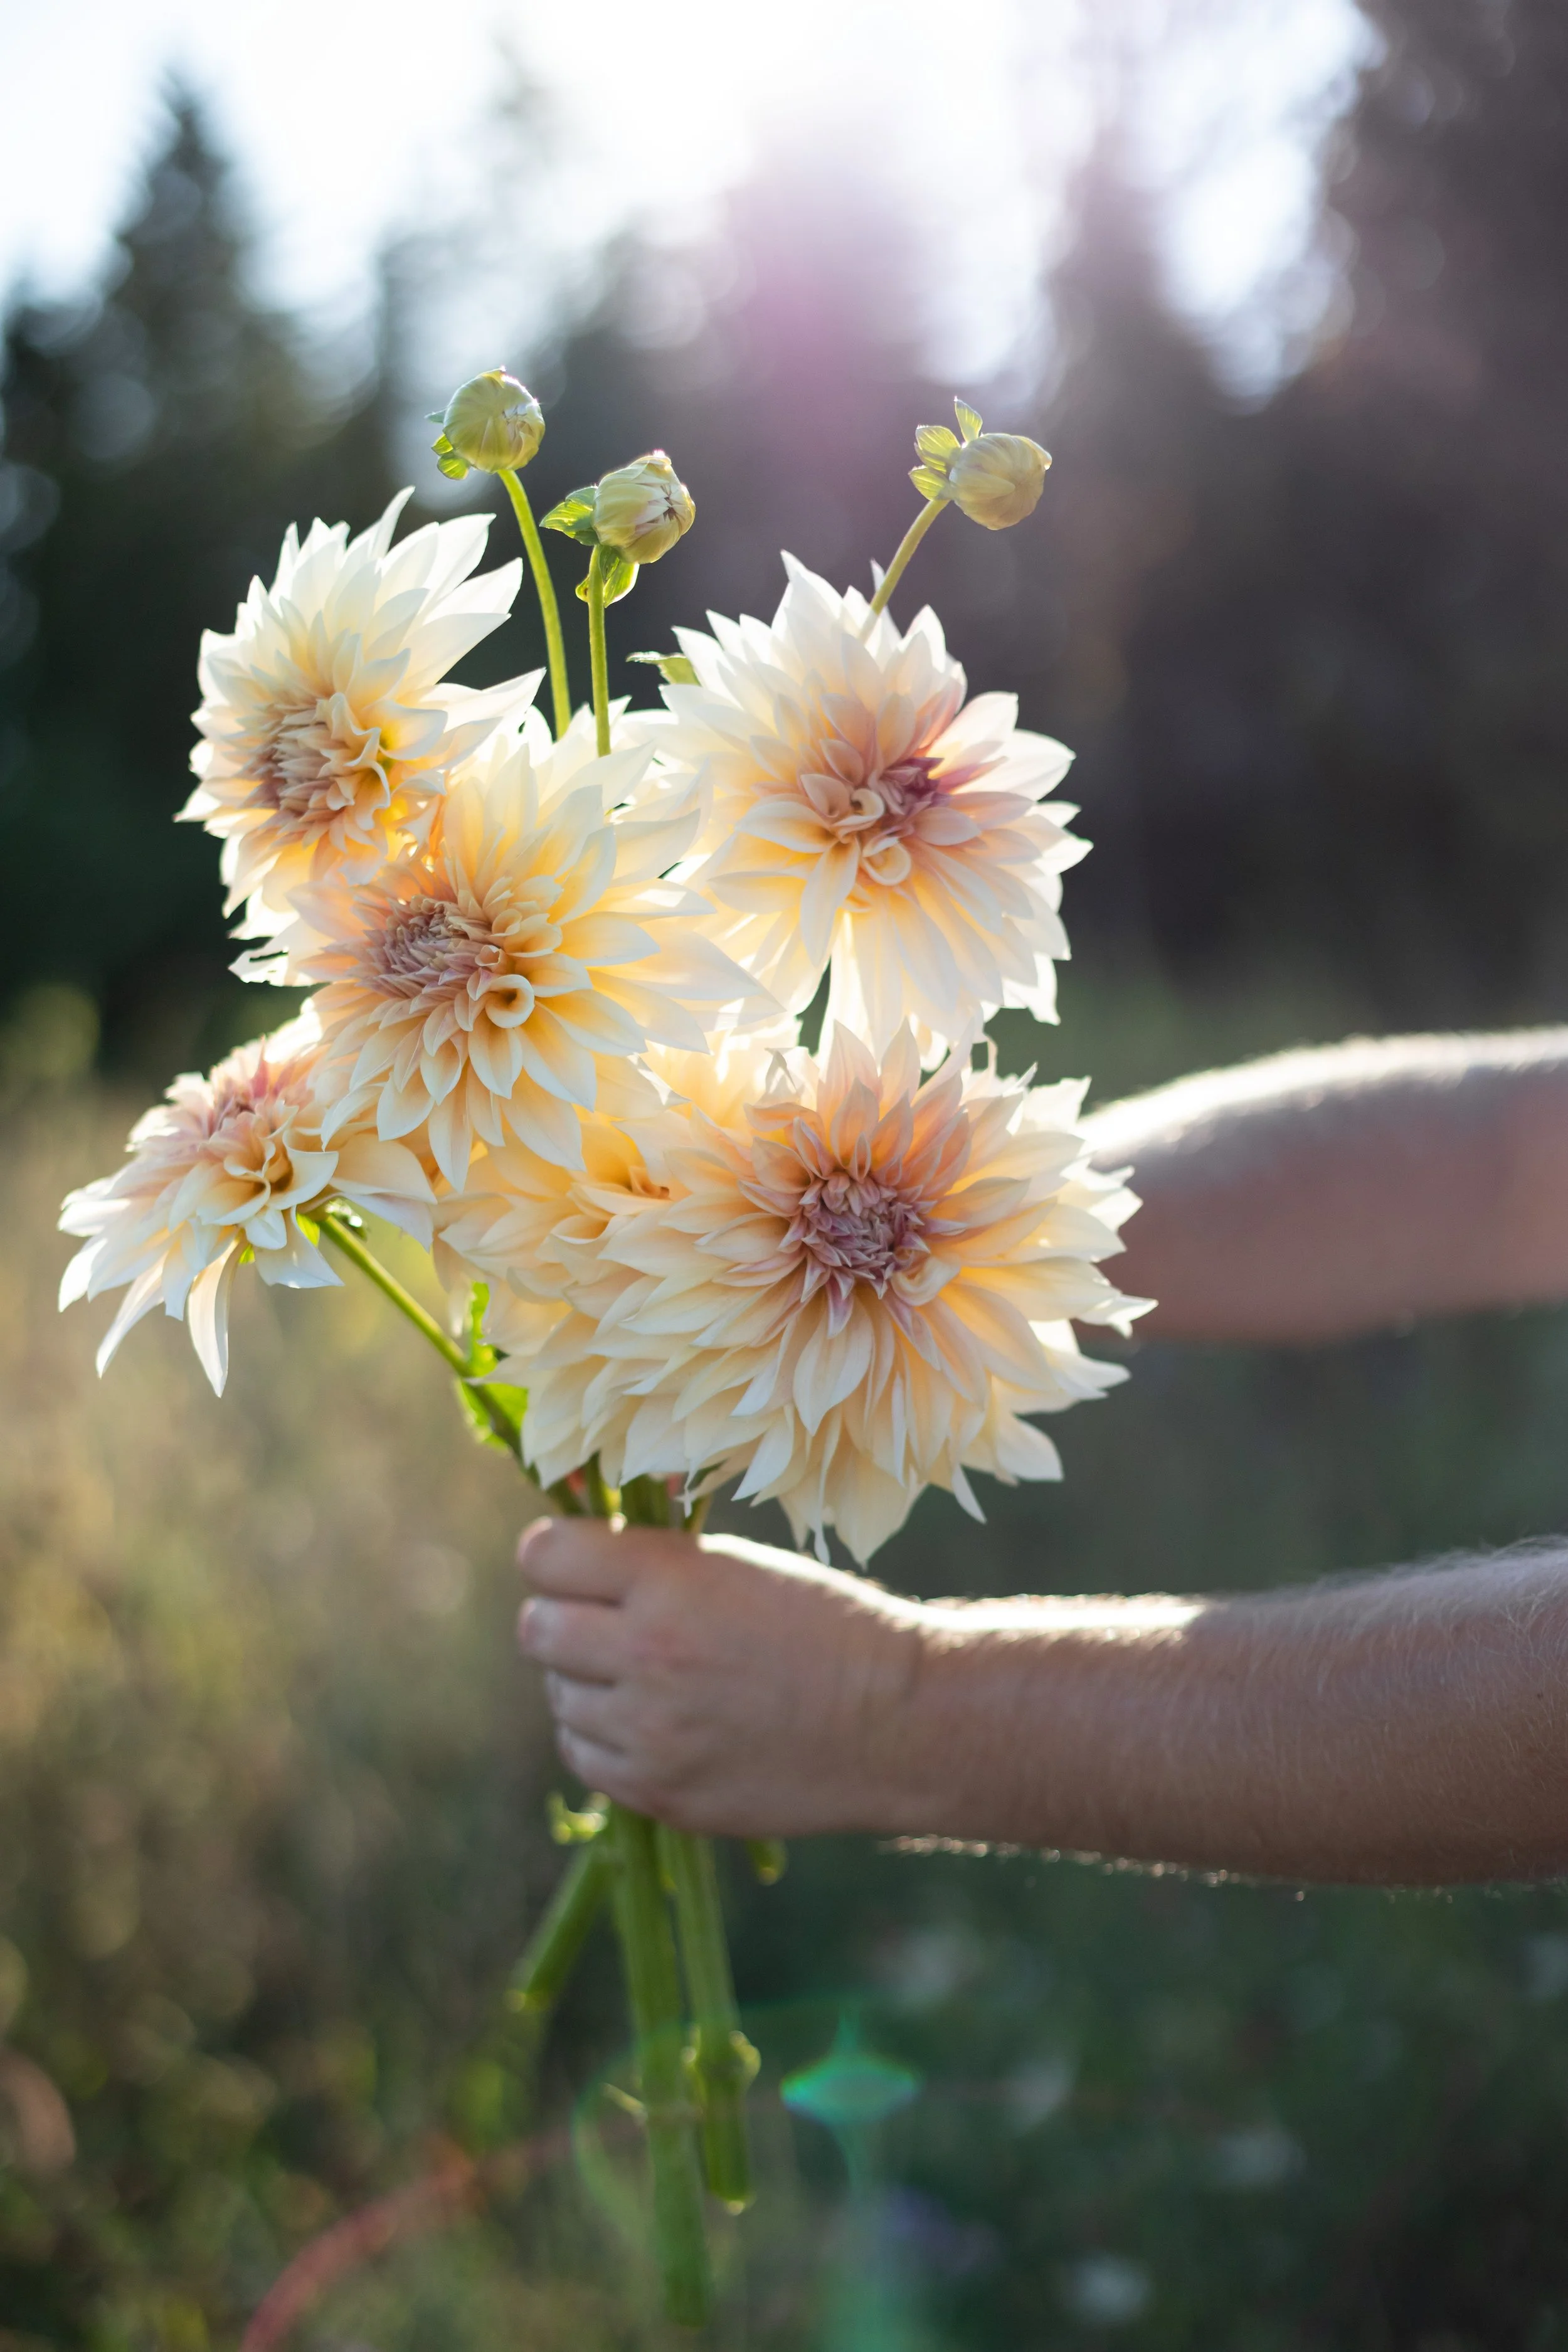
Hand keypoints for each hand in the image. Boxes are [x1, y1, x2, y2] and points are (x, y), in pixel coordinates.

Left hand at [516, 1520, 929, 1835]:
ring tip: (652, 1675)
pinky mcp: (659, 1793)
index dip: (555, 1553)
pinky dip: (604, 1736)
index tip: (575, 1561)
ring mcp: (650, 1733)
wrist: (897, 1723)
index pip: (544, 1556)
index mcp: (670, 1580)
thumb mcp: (739, 1564)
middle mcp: (648, 1654)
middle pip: (536, 1629)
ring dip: (589, 1680)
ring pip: (558, 1696)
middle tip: (607, 1620)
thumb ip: (654, 1558)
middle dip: (565, 1617)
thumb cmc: (825, 1626)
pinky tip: (654, 1722)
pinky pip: (583, 1754)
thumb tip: (575, 1540)